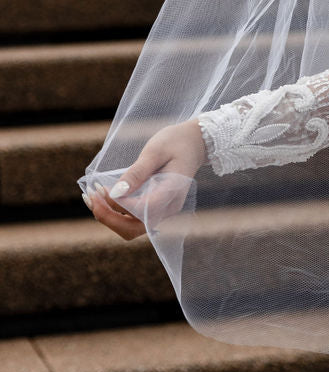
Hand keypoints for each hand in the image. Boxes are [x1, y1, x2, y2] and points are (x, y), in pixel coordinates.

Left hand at [84, 117, 207, 240]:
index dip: (118, 204)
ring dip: (108, 217)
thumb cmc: (175, 142)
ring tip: (90, 197)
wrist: (195, 143)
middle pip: (132, 229)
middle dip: (107, 218)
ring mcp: (162, 211)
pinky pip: (132, 219)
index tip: (100, 188)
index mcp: (171, 192)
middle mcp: (167, 208)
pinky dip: (114, 213)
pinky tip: (101, 198)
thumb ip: (137, 172)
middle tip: (89, 197)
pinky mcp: (155, 209)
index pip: (141, 210)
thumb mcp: (155, 150)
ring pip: (130, 228)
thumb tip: (116, 193)